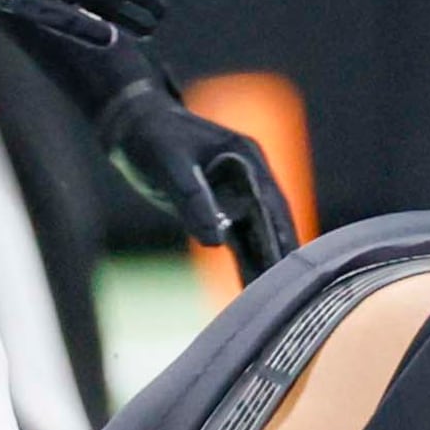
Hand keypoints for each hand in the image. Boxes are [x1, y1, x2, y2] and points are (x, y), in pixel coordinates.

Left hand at [96, 84, 297, 278]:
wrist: (132, 127)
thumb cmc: (152, 138)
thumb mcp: (170, 165)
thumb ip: (193, 200)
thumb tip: (215, 242)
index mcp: (246, 158)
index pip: (270, 203)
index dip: (280, 233)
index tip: (289, 262)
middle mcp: (249, 179)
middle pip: (272, 223)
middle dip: (282, 255)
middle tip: (297, 293)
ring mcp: (236, 196)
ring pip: (258, 236)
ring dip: (266, 265)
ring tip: (280, 302)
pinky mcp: (219, 210)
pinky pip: (239, 241)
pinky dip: (246, 263)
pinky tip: (252, 291)